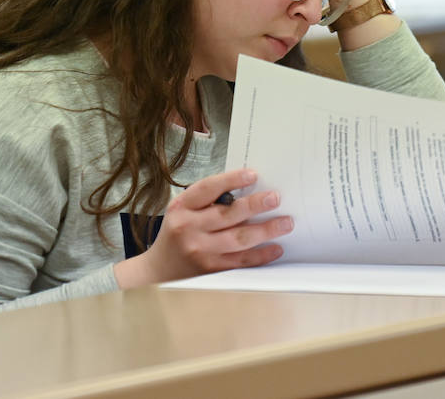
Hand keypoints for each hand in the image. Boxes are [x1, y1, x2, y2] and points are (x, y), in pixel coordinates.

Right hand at [114, 168, 291, 287]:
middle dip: (255, 205)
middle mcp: (189, 229)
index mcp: (182, 208)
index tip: (253, 174)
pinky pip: (241, 261)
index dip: (231, 180)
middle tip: (276, 198)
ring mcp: (200, 251)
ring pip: (238, 239)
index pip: (208, 189)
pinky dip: (261, 255)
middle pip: (228, 215)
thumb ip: (208, 200)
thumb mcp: (183, 210)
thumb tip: (247, 188)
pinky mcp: (211, 270)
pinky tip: (276, 247)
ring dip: (266, 230)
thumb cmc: (177, 232)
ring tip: (286, 223)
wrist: (158, 269)